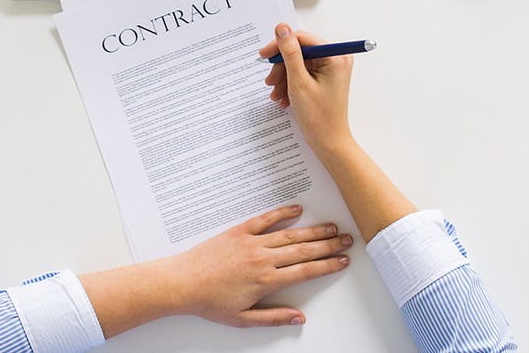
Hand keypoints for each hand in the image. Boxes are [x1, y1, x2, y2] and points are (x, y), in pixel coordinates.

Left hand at [164, 205, 351, 326]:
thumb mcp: (243, 320)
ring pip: (289, 234)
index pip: (305, 271)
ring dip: (312, 230)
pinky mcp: (238, 231)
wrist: (182, 283)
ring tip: (330, 227)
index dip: (327, 265)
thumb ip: (273, 317)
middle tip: (346, 240)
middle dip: (328, 245)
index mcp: (266, 281)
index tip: (342, 261)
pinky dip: (282, 213)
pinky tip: (297, 209)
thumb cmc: (210, 303)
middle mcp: (262, 259)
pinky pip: (264, 219)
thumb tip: (299, 318)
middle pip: (303, 250)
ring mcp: (251, 242)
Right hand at [260, 23, 353, 156]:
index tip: (264, 55)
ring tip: (276, 95)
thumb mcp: (299, 82)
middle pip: (299, 52)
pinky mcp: (324, 79)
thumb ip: (290, 53)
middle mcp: (335, 60)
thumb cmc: (319, 117)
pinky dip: (290, 84)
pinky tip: (284, 98)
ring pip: (298, 64)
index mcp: (335, 57)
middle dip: (282, 67)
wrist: (328, 142)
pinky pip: (302, 74)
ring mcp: (330, 70)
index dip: (281, 46)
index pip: (302, 39)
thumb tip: (282, 28)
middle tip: (270, 81)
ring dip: (284, 78)